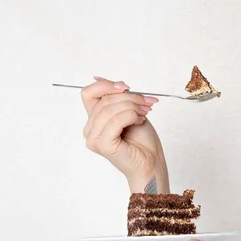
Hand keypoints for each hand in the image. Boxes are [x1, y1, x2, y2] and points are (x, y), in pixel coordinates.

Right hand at [81, 76, 168, 191]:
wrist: (152, 162)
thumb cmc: (142, 140)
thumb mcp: (130, 110)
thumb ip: (116, 97)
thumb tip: (100, 78)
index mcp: (94, 120)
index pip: (88, 93)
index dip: (106, 85)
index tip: (126, 87)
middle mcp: (90, 129)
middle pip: (104, 100)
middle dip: (130, 97)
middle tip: (147, 103)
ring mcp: (94, 139)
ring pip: (109, 109)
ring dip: (132, 107)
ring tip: (145, 113)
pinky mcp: (102, 145)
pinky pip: (115, 121)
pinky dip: (131, 116)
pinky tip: (139, 121)